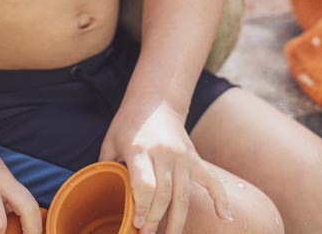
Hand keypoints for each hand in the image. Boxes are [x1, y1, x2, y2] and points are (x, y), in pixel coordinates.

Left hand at [99, 99, 232, 233]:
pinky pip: (211, 180)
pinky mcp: (194, 157)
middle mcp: (163, 153)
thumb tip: (97, 193)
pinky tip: (223, 217)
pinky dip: (220, 198)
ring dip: (177, 221)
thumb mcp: (111, 141)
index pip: (145, 185)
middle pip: (164, 194)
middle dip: (156, 220)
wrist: (155, 100)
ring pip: (183, 195)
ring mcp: (182, 156)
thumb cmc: (128, 123)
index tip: (137, 223)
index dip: (141, 208)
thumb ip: (106, 167)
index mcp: (140, 149)